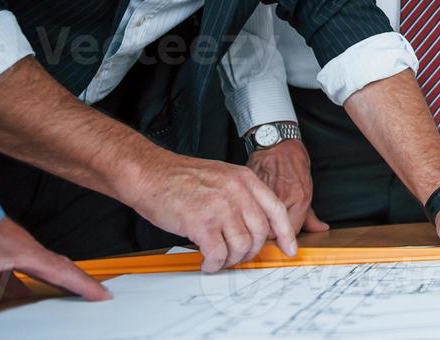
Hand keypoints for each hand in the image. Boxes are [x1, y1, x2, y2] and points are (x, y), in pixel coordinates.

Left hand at [0, 217, 109, 328]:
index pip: (63, 271)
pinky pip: (14, 272)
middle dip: (76, 283)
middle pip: (58, 269)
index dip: (84, 284)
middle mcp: (23, 250)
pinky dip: (17, 285)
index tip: (102, 294)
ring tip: (54, 301)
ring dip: (47, 285)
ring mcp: (10, 249)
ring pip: (36, 270)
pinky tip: (6, 296)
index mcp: (26, 252)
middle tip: (91, 295)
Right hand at [119, 151, 297, 272]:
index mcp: (245, 180)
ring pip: (241, 247)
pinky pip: (217, 254)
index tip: (289, 249)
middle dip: (250, 252)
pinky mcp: (201, 223)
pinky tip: (206, 262)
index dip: (286, 234)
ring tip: (218, 259)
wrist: (150, 174)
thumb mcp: (222, 177)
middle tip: (236, 256)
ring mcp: (220, 207)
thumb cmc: (181, 178)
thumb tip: (255, 225)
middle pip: (260, 234)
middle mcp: (237, 192)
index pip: (276, 210)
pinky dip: (213, 264)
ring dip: (230, 260)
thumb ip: (241, 196)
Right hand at [246, 139, 328, 234]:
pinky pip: (248, 209)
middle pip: (271, 231)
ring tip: (257, 215)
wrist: (278, 142)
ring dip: (257, 222)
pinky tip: (249, 205)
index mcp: (300, 198)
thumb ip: (311, 215)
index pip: (290, 232)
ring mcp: (265, 193)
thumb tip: (321, 229)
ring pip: (258, 222)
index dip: (285, 235)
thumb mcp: (307, 187)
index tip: (281, 232)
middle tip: (267, 224)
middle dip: (269, 231)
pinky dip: (248, 211)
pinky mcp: (250, 188)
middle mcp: (283, 197)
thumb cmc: (294, 163)